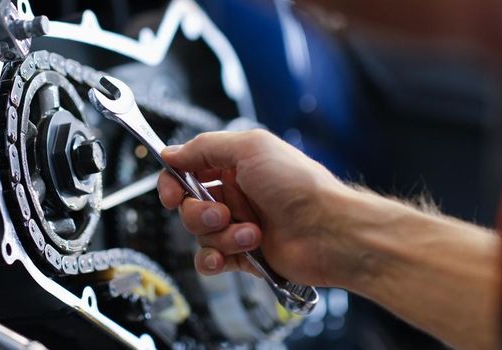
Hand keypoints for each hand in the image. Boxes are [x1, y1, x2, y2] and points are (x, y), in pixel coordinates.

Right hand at [157, 129, 373, 287]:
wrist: (329, 232)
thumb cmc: (300, 186)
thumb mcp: (250, 148)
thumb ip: (204, 147)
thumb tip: (171, 152)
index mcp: (236, 165)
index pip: (187, 171)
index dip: (172, 182)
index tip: (171, 193)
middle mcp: (236, 194)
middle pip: (188, 206)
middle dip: (200, 213)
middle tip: (224, 213)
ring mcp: (239, 225)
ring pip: (200, 235)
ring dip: (220, 236)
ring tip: (251, 234)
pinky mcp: (244, 255)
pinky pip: (210, 261)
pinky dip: (213, 260)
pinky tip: (228, 257)